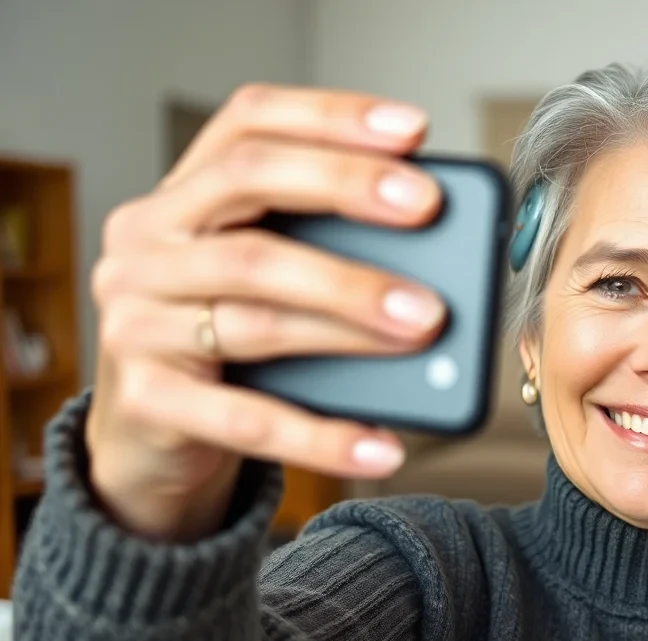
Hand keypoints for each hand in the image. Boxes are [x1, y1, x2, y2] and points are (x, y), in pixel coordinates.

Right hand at [86, 83, 447, 541]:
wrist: (152, 436)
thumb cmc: (232, 339)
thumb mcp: (271, 277)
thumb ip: (329, 246)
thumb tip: (442, 246)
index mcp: (180, 195)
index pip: (248, 123)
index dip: (330, 117)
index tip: (412, 129)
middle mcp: (146, 243)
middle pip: (246, 189)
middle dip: (345, 190)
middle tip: (427, 208)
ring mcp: (134, 321)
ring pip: (256, 307)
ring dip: (350, 316)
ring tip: (427, 325)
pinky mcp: (145, 402)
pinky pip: (246, 418)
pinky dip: (322, 436)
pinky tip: (382, 446)